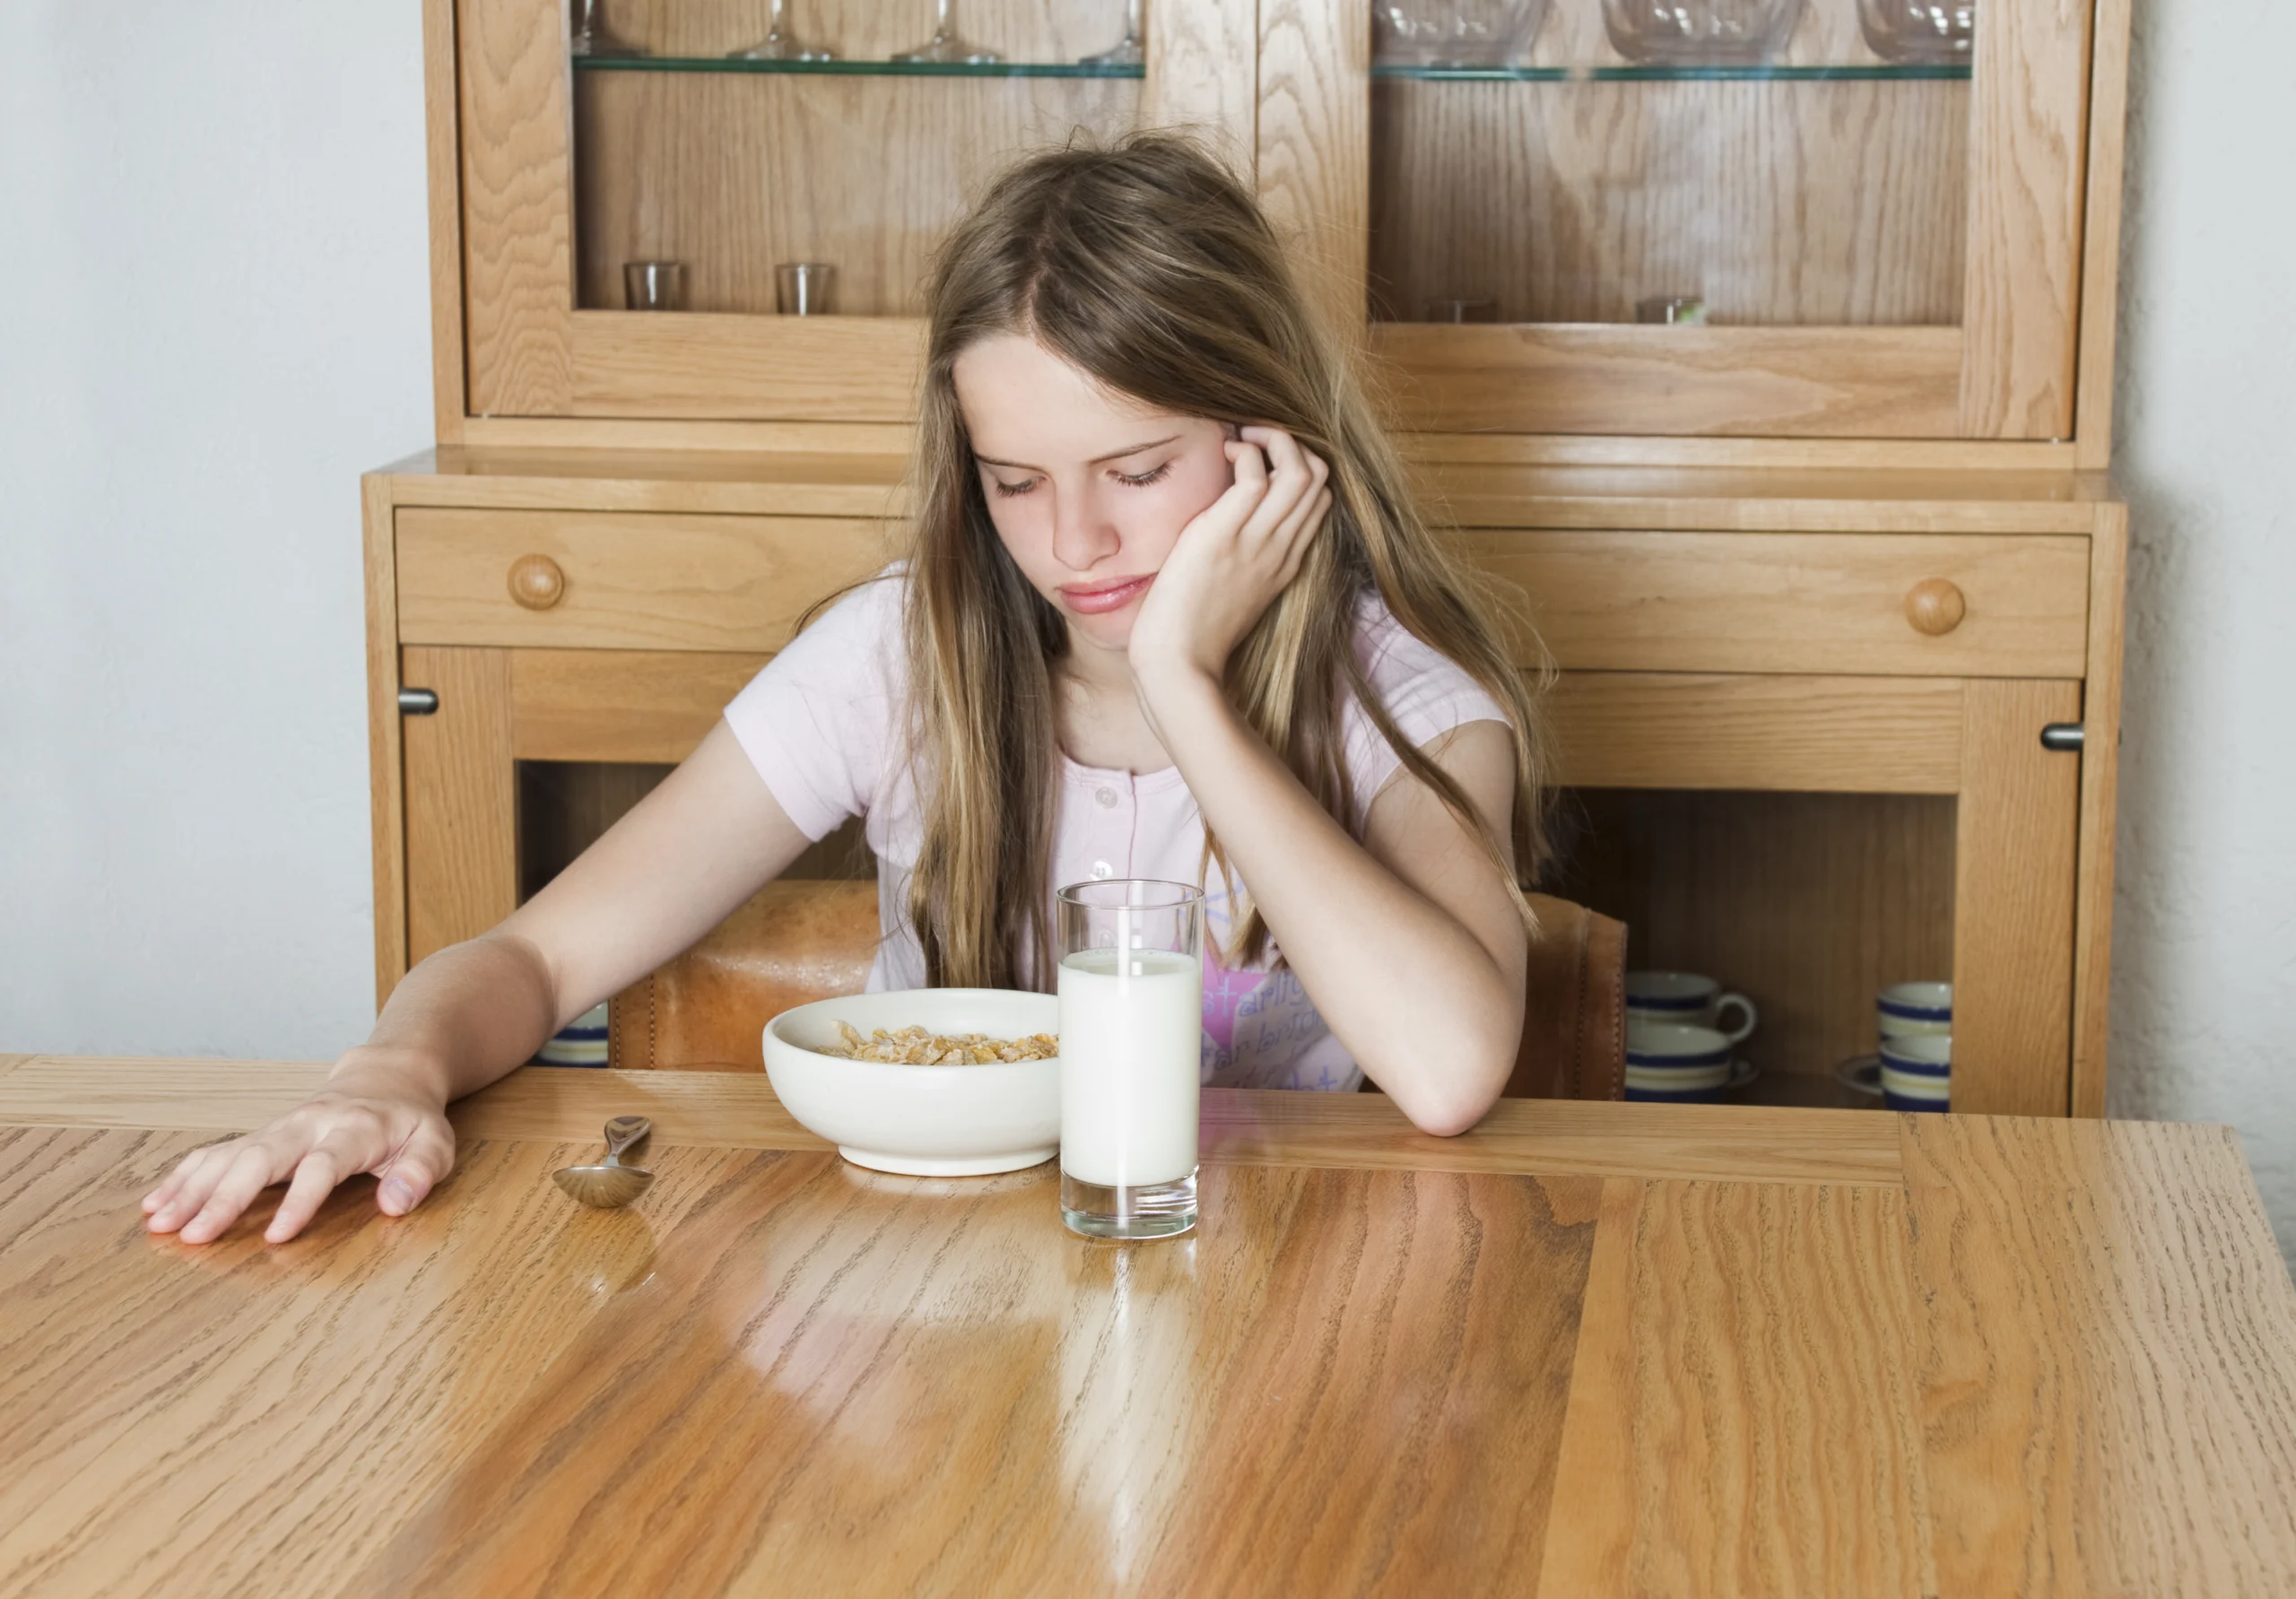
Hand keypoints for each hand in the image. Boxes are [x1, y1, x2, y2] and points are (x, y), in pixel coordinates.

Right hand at [140, 1047, 456, 1244]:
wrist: (386, 1078)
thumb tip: (395, 1204)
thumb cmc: (410, 1121)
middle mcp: (309, 1125)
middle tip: (192, 1236)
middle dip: (224, 1197)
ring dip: (192, 1189)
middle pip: (260, 1158)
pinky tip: (155, 1204)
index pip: (323, 1166)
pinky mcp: (261, 1135)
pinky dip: (184, 1177)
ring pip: (229, 1154)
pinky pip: (216, 1153)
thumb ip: (420, 1172)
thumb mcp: (434, 1144)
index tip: (276, 1239)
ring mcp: (280, 1128)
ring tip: (158, 1224)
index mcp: (354, 1130)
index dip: (299, 1201)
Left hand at [1127, 425, 1332, 693]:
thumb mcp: (1231, 594)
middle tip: (1252, 440)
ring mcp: (1258, 541)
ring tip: (1240, 438)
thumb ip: (1241, 563)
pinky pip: (1256, 473)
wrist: (1179, 663)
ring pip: (1301, 470)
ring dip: (1273, 438)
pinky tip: (1221, 453)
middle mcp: (1281, 549)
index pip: (1319, 501)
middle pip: (1320, 479)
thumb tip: (1225, 534)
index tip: (1262, 462)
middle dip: (1292, 444)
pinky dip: (1245, 451)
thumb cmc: (1192, 635)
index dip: (1299, 469)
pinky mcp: (1225, 534)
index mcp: (1285, 563)